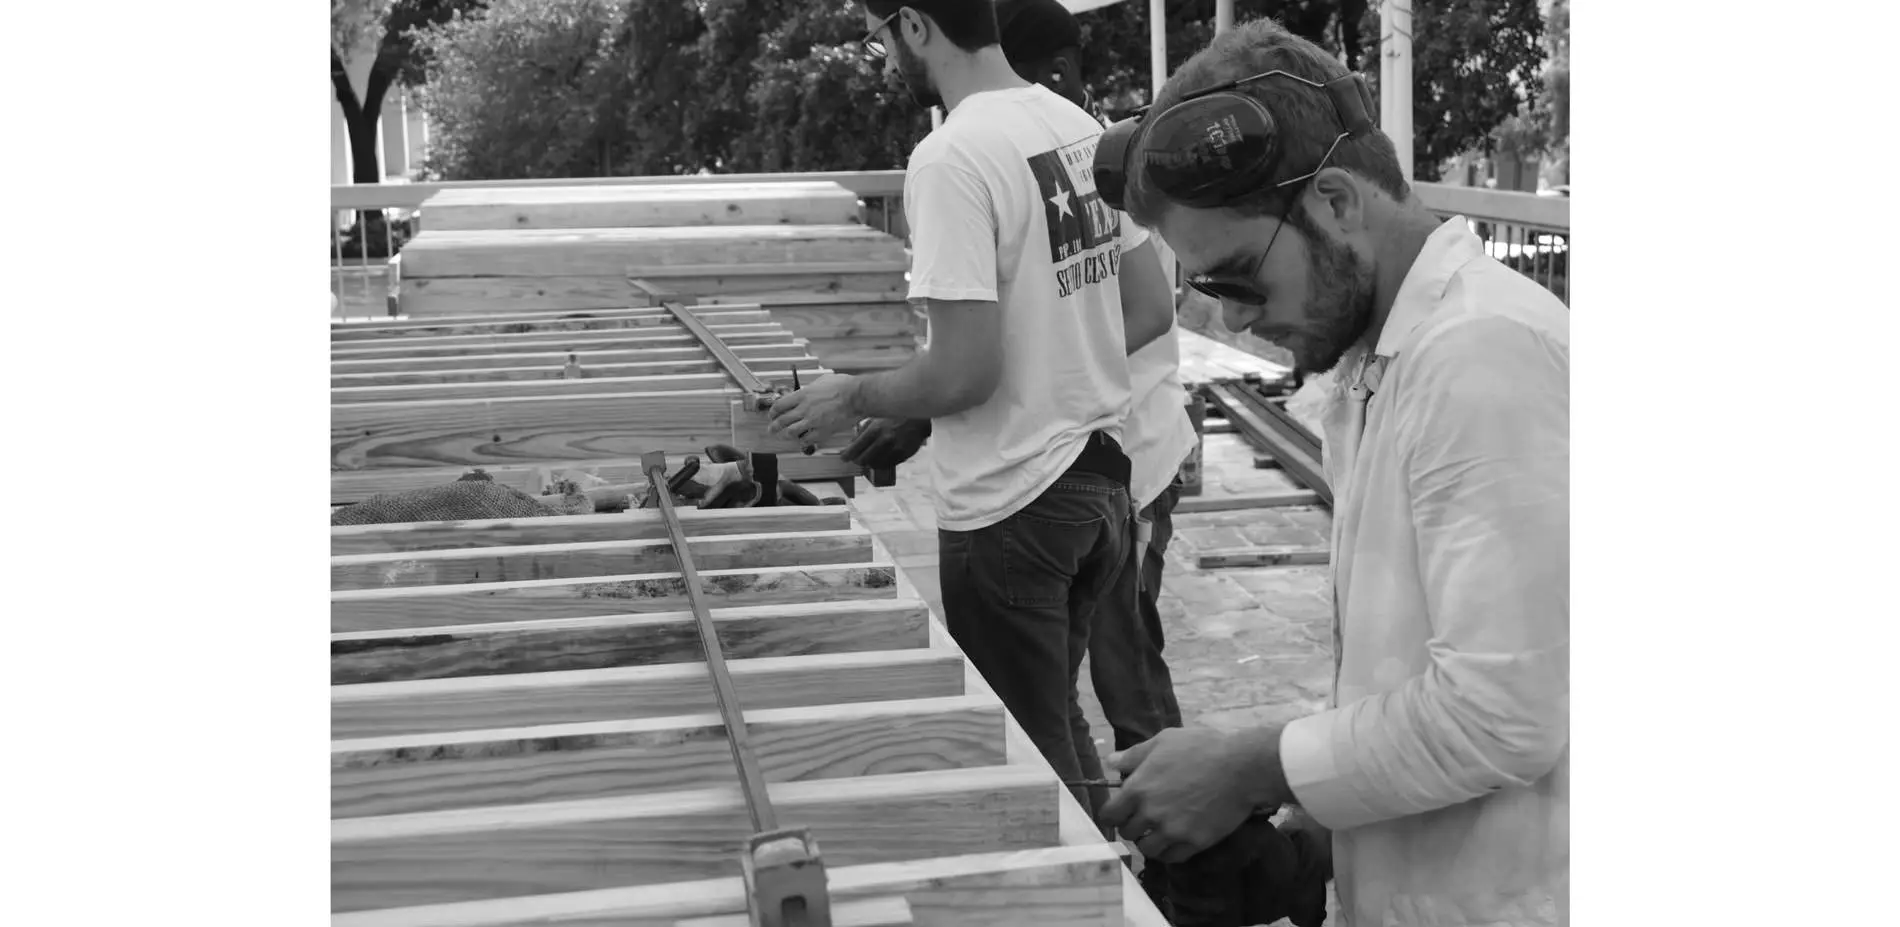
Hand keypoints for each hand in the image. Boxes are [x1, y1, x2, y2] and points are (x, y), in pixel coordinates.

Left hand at [766, 373, 860, 446]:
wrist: (857, 396)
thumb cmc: (844, 386)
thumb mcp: (822, 380)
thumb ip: (811, 388)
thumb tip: (806, 391)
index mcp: (803, 395)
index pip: (779, 405)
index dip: (773, 412)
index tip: (772, 415)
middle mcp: (804, 408)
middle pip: (781, 420)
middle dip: (773, 426)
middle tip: (772, 429)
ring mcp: (812, 421)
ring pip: (790, 432)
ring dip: (784, 435)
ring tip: (783, 436)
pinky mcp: (822, 432)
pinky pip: (806, 440)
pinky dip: (802, 441)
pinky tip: (803, 440)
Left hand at [842, 417, 930, 467]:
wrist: (918, 419)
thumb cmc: (895, 416)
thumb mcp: (876, 418)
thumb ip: (862, 431)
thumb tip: (851, 445)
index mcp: (875, 429)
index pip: (855, 449)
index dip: (847, 455)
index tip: (844, 457)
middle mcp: (884, 440)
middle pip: (863, 460)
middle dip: (857, 460)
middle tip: (856, 458)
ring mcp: (894, 449)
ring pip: (874, 464)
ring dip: (869, 462)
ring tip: (868, 457)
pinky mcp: (902, 455)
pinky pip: (886, 465)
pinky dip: (880, 463)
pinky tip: (880, 458)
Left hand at [1098, 726, 1288, 864]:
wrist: (1241, 767)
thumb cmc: (1201, 747)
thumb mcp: (1163, 741)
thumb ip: (1134, 755)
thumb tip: (1112, 764)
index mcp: (1138, 788)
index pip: (1109, 815)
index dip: (1113, 813)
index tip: (1120, 811)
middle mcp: (1150, 814)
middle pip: (1127, 833)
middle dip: (1132, 825)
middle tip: (1143, 818)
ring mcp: (1172, 831)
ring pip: (1147, 848)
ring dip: (1149, 841)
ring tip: (1158, 830)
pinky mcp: (1194, 843)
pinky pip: (1171, 857)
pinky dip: (1169, 851)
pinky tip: (1174, 839)